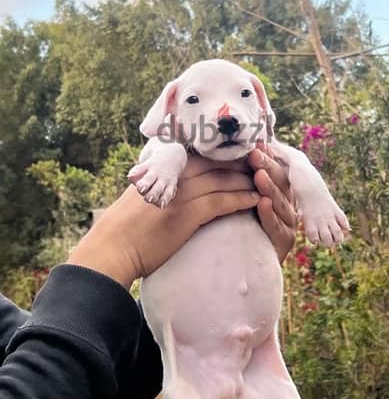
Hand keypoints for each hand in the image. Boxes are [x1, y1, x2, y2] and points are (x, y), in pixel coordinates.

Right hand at [68, 157, 258, 287]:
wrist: (112, 248)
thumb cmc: (125, 226)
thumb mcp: (143, 193)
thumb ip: (162, 182)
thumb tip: (175, 180)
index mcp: (164, 166)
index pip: (202, 152)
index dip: (226, 151)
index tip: (245, 151)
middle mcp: (174, 174)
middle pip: (218, 161)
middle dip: (243, 161)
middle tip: (264, 162)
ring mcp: (182, 192)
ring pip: (225, 179)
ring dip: (249, 179)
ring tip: (267, 180)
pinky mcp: (188, 214)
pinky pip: (223, 202)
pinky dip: (243, 199)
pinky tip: (257, 199)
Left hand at [247, 144, 296, 262]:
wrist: (243, 264)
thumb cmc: (241, 224)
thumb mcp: (244, 197)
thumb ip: (245, 178)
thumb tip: (237, 147)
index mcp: (279, 192)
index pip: (275, 170)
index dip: (267, 157)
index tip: (256, 143)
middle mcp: (288, 205)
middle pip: (280, 183)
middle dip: (267, 167)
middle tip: (255, 154)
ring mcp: (288, 224)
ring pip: (279, 203)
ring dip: (269, 188)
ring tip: (260, 175)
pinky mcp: (284, 241)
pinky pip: (275, 226)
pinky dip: (269, 214)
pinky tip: (262, 203)